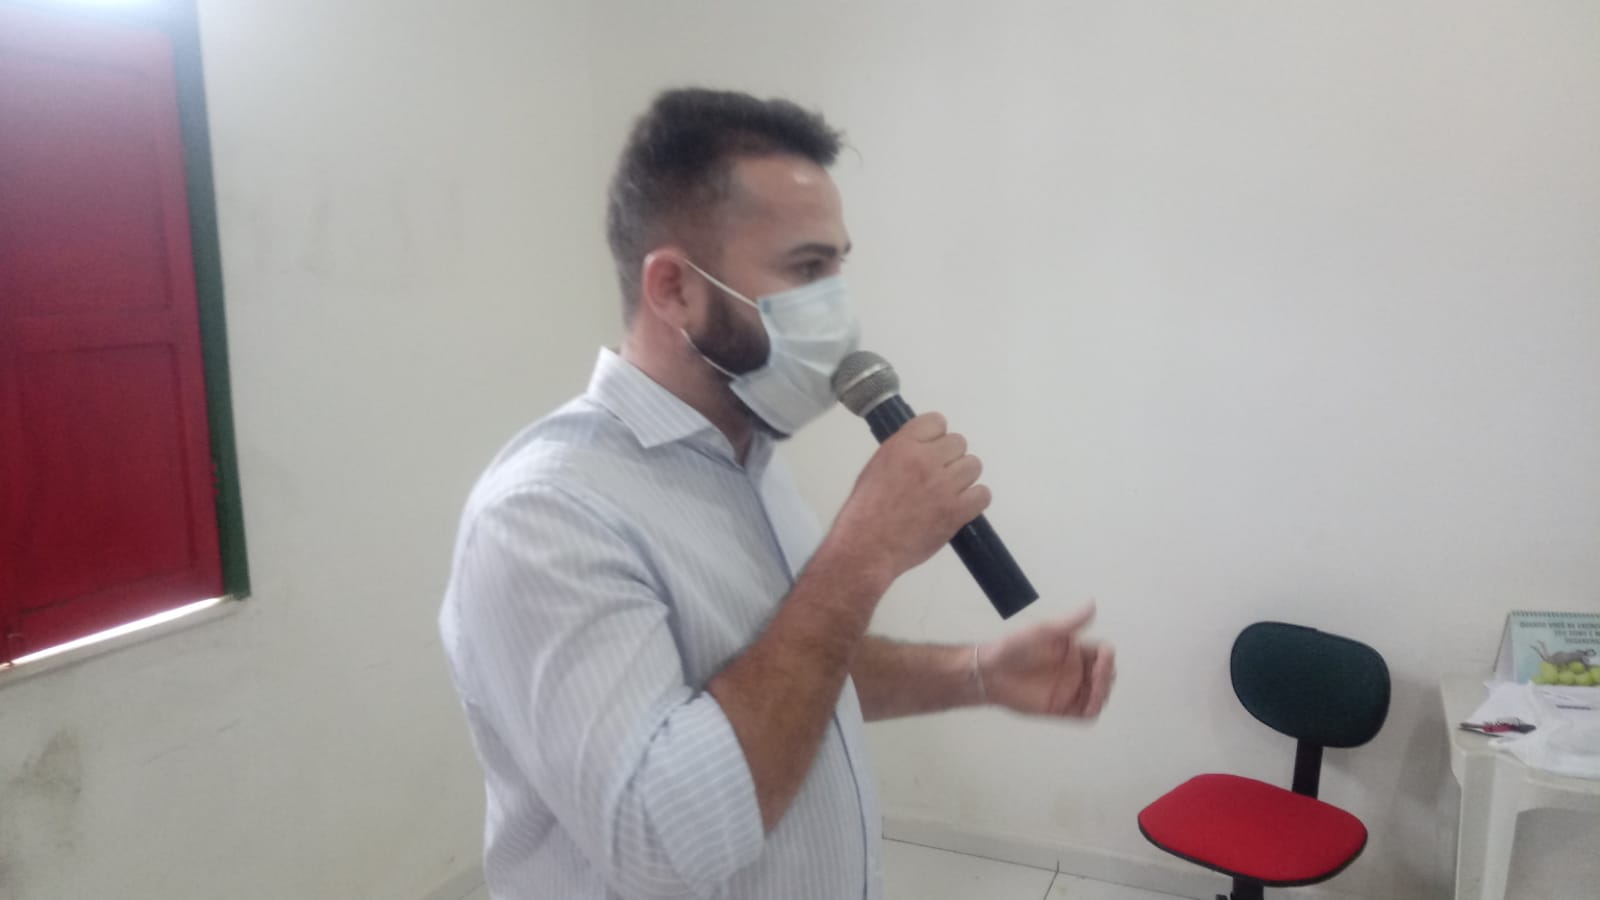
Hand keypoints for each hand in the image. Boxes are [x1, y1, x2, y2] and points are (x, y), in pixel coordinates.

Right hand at [826, 412, 989, 586]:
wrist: (867, 547)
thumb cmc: (865, 511)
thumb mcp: (876, 468)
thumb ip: (902, 453)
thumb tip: (925, 449)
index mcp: (901, 446)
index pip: (936, 421)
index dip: (935, 438)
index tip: (930, 452)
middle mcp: (924, 461)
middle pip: (959, 442)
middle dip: (950, 458)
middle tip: (938, 477)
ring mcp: (943, 486)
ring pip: (973, 465)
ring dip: (963, 478)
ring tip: (948, 493)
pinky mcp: (956, 511)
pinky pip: (983, 494)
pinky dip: (974, 500)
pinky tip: (960, 507)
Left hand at [979, 602, 1114, 718]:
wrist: (990, 673)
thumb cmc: (1013, 648)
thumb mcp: (1043, 631)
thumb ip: (1070, 622)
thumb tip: (1092, 604)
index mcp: (1073, 650)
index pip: (1102, 652)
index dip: (1107, 656)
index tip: (1103, 656)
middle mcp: (1074, 670)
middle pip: (1105, 674)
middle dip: (1107, 674)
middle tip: (1098, 675)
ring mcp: (1069, 690)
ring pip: (1100, 694)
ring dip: (1103, 691)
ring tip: (1095, 689)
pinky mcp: (1062, 708)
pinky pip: (1086, 712)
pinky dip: (1094, 708)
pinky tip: (1091, 703)